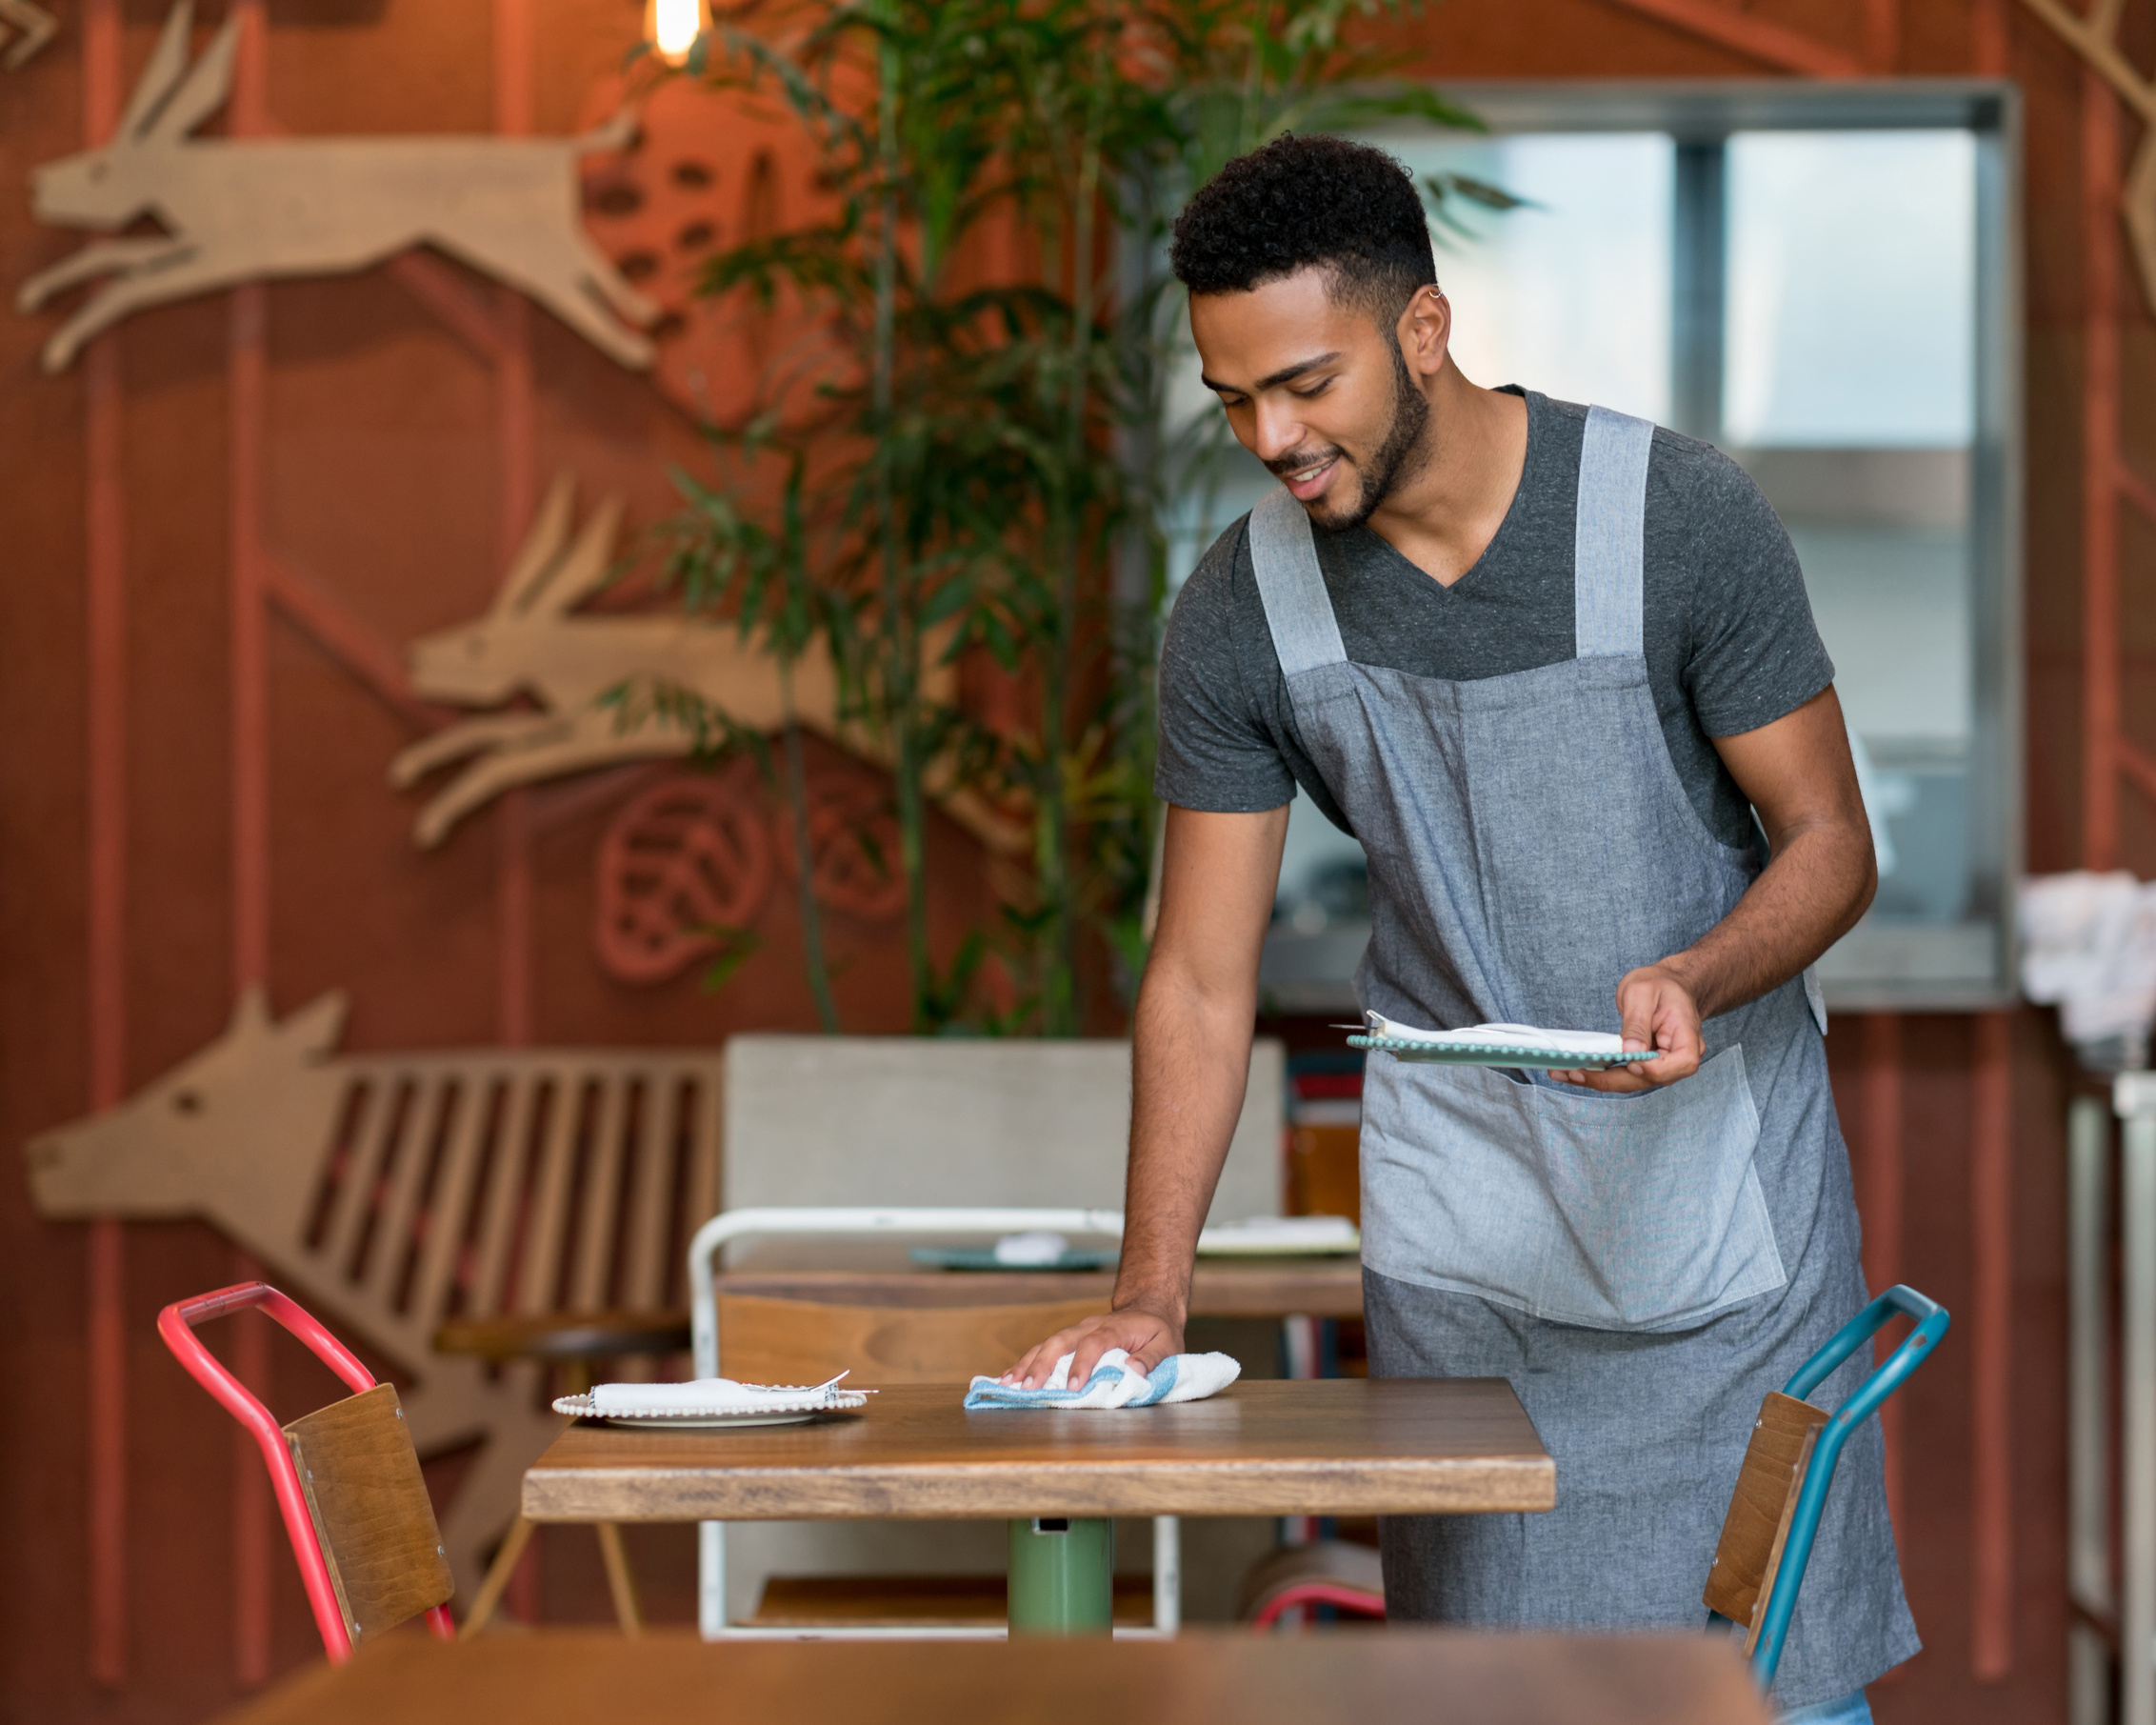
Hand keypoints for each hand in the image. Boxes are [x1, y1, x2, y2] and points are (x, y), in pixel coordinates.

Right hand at [997, 1305, 1183, 1390]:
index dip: (1083, 1364)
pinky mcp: (1070, 1340)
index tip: (1075, 1387)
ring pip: (1047, 1344)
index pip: (1094, 1344)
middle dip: (1043, 1364)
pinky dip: (1026, 1363)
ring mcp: (1077, 1332)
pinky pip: (1044, 1349)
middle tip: (1029, 1387)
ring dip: (1027, 1363)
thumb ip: (1152, 1358)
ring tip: (1008, 1384)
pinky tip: (1009, 1378)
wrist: (1148, 1308)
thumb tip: (1133, 1370)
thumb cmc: (1158, 1331)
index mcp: (1115, 1328)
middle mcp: (1090, 1326)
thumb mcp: (1167, 1344)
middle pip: (1061, 1341)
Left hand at [1549, 961, 1703, 1093]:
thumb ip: (1637, 1023)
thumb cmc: (1659, 984)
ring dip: (1599, 1080)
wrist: (1667, 984)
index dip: (1654, 1069)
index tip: (1629, 1063)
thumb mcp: (1643, 993)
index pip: (1681, 1063)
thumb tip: (1631, 1052)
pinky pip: (1624, 1074)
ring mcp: (1661, 1064)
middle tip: (1575, 1073)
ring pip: (1632, 1081)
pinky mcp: (1644, 1065)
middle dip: (1611, 1080)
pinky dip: (1600, 1074)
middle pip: (1650, 1079)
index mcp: (1687, 1037)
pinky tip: (1575, 1071)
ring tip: (1565, 1073)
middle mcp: (1677, 1057)